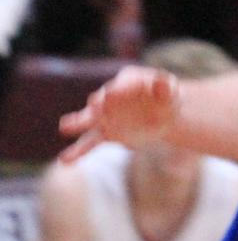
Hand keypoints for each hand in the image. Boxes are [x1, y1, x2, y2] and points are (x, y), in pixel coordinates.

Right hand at [59, 65, 181, 162]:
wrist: (162, 115)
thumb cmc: (166, 99)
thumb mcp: (170, 92)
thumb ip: (164, 87)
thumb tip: (162, 80)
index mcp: (127, 81)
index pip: (120, 85)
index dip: (116, 90)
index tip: (111, 95)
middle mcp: (111, 96)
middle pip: (101, 100)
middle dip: (98, 104)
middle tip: (94, 107)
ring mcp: (106, 115)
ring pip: (89, 120)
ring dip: (77, 123)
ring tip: (65, 127)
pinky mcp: (106, 133)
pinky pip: (90, 142)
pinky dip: (78, 151)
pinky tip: (65, 160)